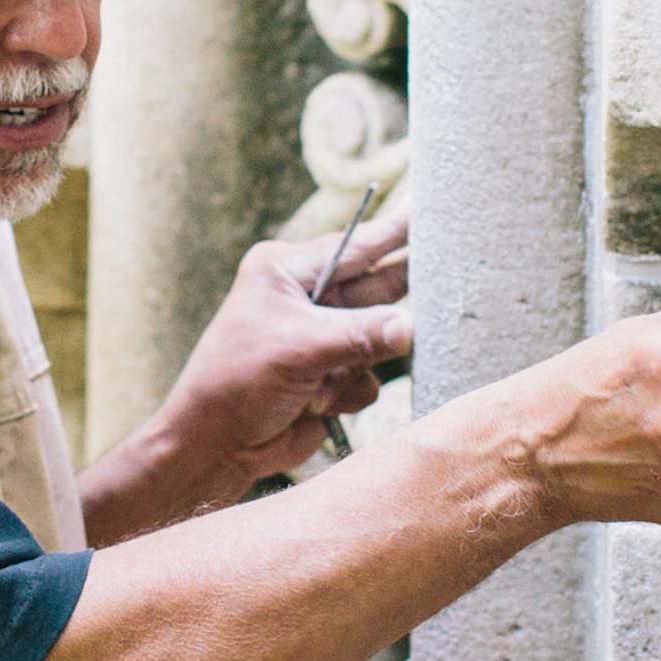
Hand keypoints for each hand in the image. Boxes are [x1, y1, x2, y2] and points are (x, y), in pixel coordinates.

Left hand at [80, 216, 416, 536]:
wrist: (216, 448)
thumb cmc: (237, 382)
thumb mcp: (300, 349)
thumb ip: (361, 335)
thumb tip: (411, 328)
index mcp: (287, 272)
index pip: (354, 246)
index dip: (395, 232)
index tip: (430, 212)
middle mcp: (306, 299)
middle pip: (374, 289)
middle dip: (390, 307)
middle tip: (445, 286)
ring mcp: (321, 338)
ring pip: (379, 341)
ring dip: (356, 367)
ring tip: (321, 384)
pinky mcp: (330, 375)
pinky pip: (368, 378)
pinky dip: (348, 393)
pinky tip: (317, 405)